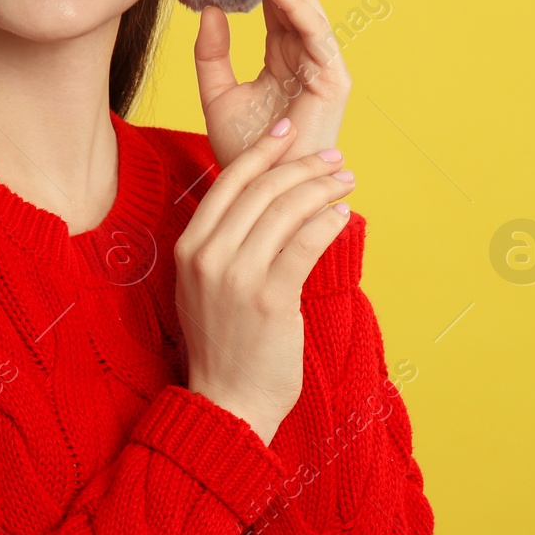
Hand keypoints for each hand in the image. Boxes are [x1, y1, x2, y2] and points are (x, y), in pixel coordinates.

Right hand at [174, 117, 356, 443]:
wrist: (226, 402)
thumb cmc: (224, 344)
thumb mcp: (205, 286)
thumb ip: (224, 244)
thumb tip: (265, 199)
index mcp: (189, 246)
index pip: (228, 182)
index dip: (262, 151)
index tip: (288, 132)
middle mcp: (208, 255)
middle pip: (262, 189)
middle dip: (303, 165)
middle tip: (333, 158)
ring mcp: (236, 276)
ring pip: (287, 210)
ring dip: (322, 188)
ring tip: (345, 181)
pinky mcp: (269, 298)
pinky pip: (306, 243)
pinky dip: (328, 221)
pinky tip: (343, 214)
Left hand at [195, 0, 351, 168]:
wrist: (263, 198)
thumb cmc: (247, 156)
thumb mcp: (217, 96)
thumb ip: (211, 55)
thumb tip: (210, 8)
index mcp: (283, 54)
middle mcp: (306, 53)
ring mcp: (323, 63)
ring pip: (299, 3)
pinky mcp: (333, 78)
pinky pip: (312, 29)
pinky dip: (292, 1)